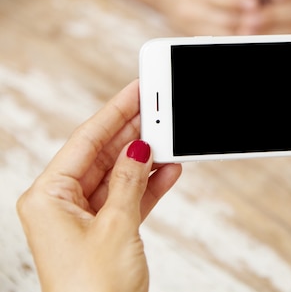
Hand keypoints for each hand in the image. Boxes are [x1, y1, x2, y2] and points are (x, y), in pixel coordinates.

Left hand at [17, 80, 181, 291]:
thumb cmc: (94, 289)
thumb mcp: (116, 226)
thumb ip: (128, 180)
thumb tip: (139, 147)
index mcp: (48, 197)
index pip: (85, 141)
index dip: (114, 111)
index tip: (136, 89)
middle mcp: (62, 204)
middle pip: (102, 154)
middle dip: (133, 131)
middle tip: (158, 107)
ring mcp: (85, 218)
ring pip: (119, 174)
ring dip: (146, 158)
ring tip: (171, 135)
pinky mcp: (106, 231)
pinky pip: (129, 197)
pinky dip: (150, 184)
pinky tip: (170, 168)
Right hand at [156, 0, 261, 35]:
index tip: (255, 2)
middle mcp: (187, 7)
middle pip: (221, 18)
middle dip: (244, 19)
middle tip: (264, 18)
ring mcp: (188, 26)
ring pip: (221, 33)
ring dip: (242, 32)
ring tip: (261, 28)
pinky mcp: (193, 37)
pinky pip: (218, 40)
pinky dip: (235, 37)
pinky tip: (250, 34)